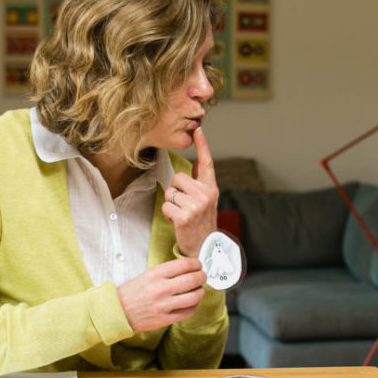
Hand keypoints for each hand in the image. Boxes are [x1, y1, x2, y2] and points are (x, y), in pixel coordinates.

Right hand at [117, 258, 206, 330]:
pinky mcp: (165, 319)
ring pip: (194, 297)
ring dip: (200, 292)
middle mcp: (160, 288)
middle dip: (202, 277)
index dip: (196, 264)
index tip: (198, 265)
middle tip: (202, 276)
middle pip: (193, 279)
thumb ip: (167, 271)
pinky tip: (192, 303)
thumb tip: (188, 268)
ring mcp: (163, 305)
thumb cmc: (133, 292)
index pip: (185, 264)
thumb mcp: (147, 274)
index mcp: (155, 274)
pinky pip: (188, 312)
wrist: (117, 311)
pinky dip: (194, 306)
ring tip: (199, 290)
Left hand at [162, 127, 217, 257]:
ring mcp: (196, 206)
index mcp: (211, 189)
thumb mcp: (207, 201)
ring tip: (182, 214)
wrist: (205, 248)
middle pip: (178, 178)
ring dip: (171, 204)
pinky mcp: (185, 216)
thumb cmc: (202, 223)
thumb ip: (200, 183)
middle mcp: (206, 195)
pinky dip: (167, 214)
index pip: (206, 163)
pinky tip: (177, 221)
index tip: (198, 130)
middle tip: (184, 206)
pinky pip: (166, 205)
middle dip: (176, 191)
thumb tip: (196, 163)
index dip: (202, 145)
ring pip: (171, 192)